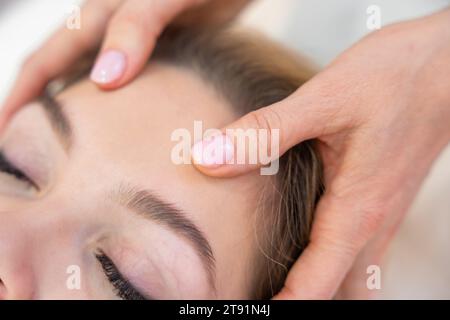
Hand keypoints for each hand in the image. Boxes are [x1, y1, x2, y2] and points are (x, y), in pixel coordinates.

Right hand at [0, 0, 250, 128]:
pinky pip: (124, 86)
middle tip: (29, 154)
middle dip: (39, 112)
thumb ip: (134, 28)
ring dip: (75, 112)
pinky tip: (118, 131)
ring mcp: (130, 43)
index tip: (5, 137)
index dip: (20, 98)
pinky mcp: (155, 54)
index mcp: (97, 14)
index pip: (45, 61)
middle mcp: (106, 29)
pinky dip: (113, 107)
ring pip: (89, 82)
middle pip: (60, 75)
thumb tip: (104, 79)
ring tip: (69, 151)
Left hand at [191, 8, 449, 298]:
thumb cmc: (395, 77)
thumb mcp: (324, 99)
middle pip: (336, 294)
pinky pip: (359, 257)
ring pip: (352, 281)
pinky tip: (308, 252)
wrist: (446, 64)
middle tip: (253, 294)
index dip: (280, 305)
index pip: (314, 286)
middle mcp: (372, 223)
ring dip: (319, 290)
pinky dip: (333, 270)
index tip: (243, 304)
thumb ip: (265, 132)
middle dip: (299, 301)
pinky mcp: (381, 203)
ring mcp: (381, 216)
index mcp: (356, 209)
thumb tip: (207, 159)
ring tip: (277, 285)